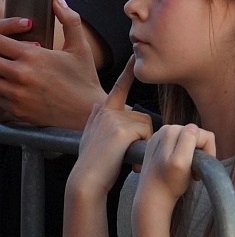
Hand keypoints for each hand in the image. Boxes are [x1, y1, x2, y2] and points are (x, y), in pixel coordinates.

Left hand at [0, 0, 106, 128]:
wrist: (87, 112)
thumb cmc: (84, 79)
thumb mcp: (80, 47)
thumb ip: (69, 20)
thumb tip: (58, 1)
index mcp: (33, 56)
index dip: (0, 35)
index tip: (5, 39)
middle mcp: (20, 74)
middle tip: (7, 55)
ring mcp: (15, 94)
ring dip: (0, 72)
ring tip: (11, 70)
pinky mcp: (14, 110)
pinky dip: (3, 90)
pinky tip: (15, 87)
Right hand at [68, 58, 151, 198]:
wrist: (87, 180)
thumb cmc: (94, 164)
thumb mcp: (90, 137)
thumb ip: (97, 120)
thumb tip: (97, 104)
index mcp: (100, 112)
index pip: (118, 89)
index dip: (127, 73)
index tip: (134, 57)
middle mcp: (105, 111)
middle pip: (141, 117)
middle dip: (141, 137)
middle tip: (124, 152)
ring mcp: (113, 118)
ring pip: (146, 126)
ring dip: (142, 143)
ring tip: (124, 155)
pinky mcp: (121, 128)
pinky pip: (145, 134)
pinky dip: (141, 147)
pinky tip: (127, 157)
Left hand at [136, 123, 216, 207]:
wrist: (153, 197)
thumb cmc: (169, 183)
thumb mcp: (182, 161)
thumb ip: (188, 139)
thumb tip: (194, 128)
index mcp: (171, 131)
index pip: (204, 134)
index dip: (208, 150)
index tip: (200, 166)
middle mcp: (165, 129)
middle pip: (198, 135)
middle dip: (200, 151)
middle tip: (193, 169)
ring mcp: (161, 136)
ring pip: (191, 139)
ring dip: (193, 153)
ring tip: (186, 168)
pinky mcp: (159, 144)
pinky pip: (182, 143)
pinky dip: (185, 154)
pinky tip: (178, 165)